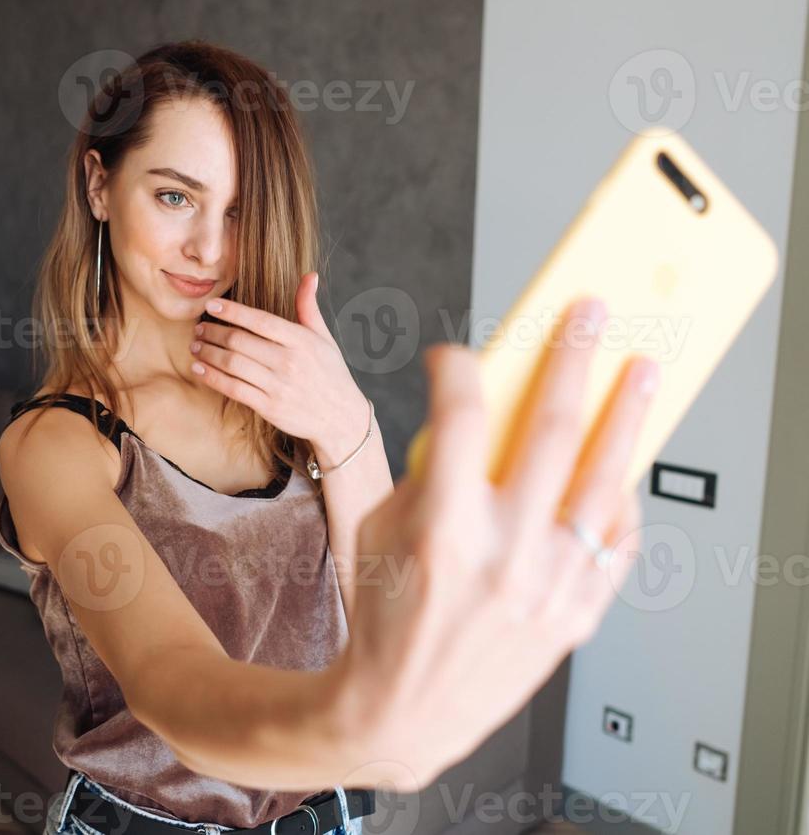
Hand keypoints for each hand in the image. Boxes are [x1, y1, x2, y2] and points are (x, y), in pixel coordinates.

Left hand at [189, 272, 367, 451]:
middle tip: (199, 327)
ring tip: (195, 346)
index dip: (232, 311)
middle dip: (213, 332)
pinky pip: (233, 389)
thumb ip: (309, 306)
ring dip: (208, 353)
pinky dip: (212, 377)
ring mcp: (278, 386)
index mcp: (301, 341)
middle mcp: (289, 362)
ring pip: (232, 364)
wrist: (340, 417)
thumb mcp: (323, 338)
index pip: (260, 320)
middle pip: (240, 341)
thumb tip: (309, 275)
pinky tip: (200, 368)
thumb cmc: (330, 373)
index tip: (211, 305)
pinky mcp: (269, 407)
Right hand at [326, 298, 659, 791]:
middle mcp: (503, 554)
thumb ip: (433, 473)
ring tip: (640, 371)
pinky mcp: (575, 614)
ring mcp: (548, 586)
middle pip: (551, 428)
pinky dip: (624, 498)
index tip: (454, 355)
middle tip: (589, 315)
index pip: (458, 415)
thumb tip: (485, 419)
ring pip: (604, 479)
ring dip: (627, 414)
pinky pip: (617, 542)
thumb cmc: (385, 612)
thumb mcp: (383, 529)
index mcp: (441, 528)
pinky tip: (626, 465)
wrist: (401, 708)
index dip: (456, 367)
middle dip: (572, 357)